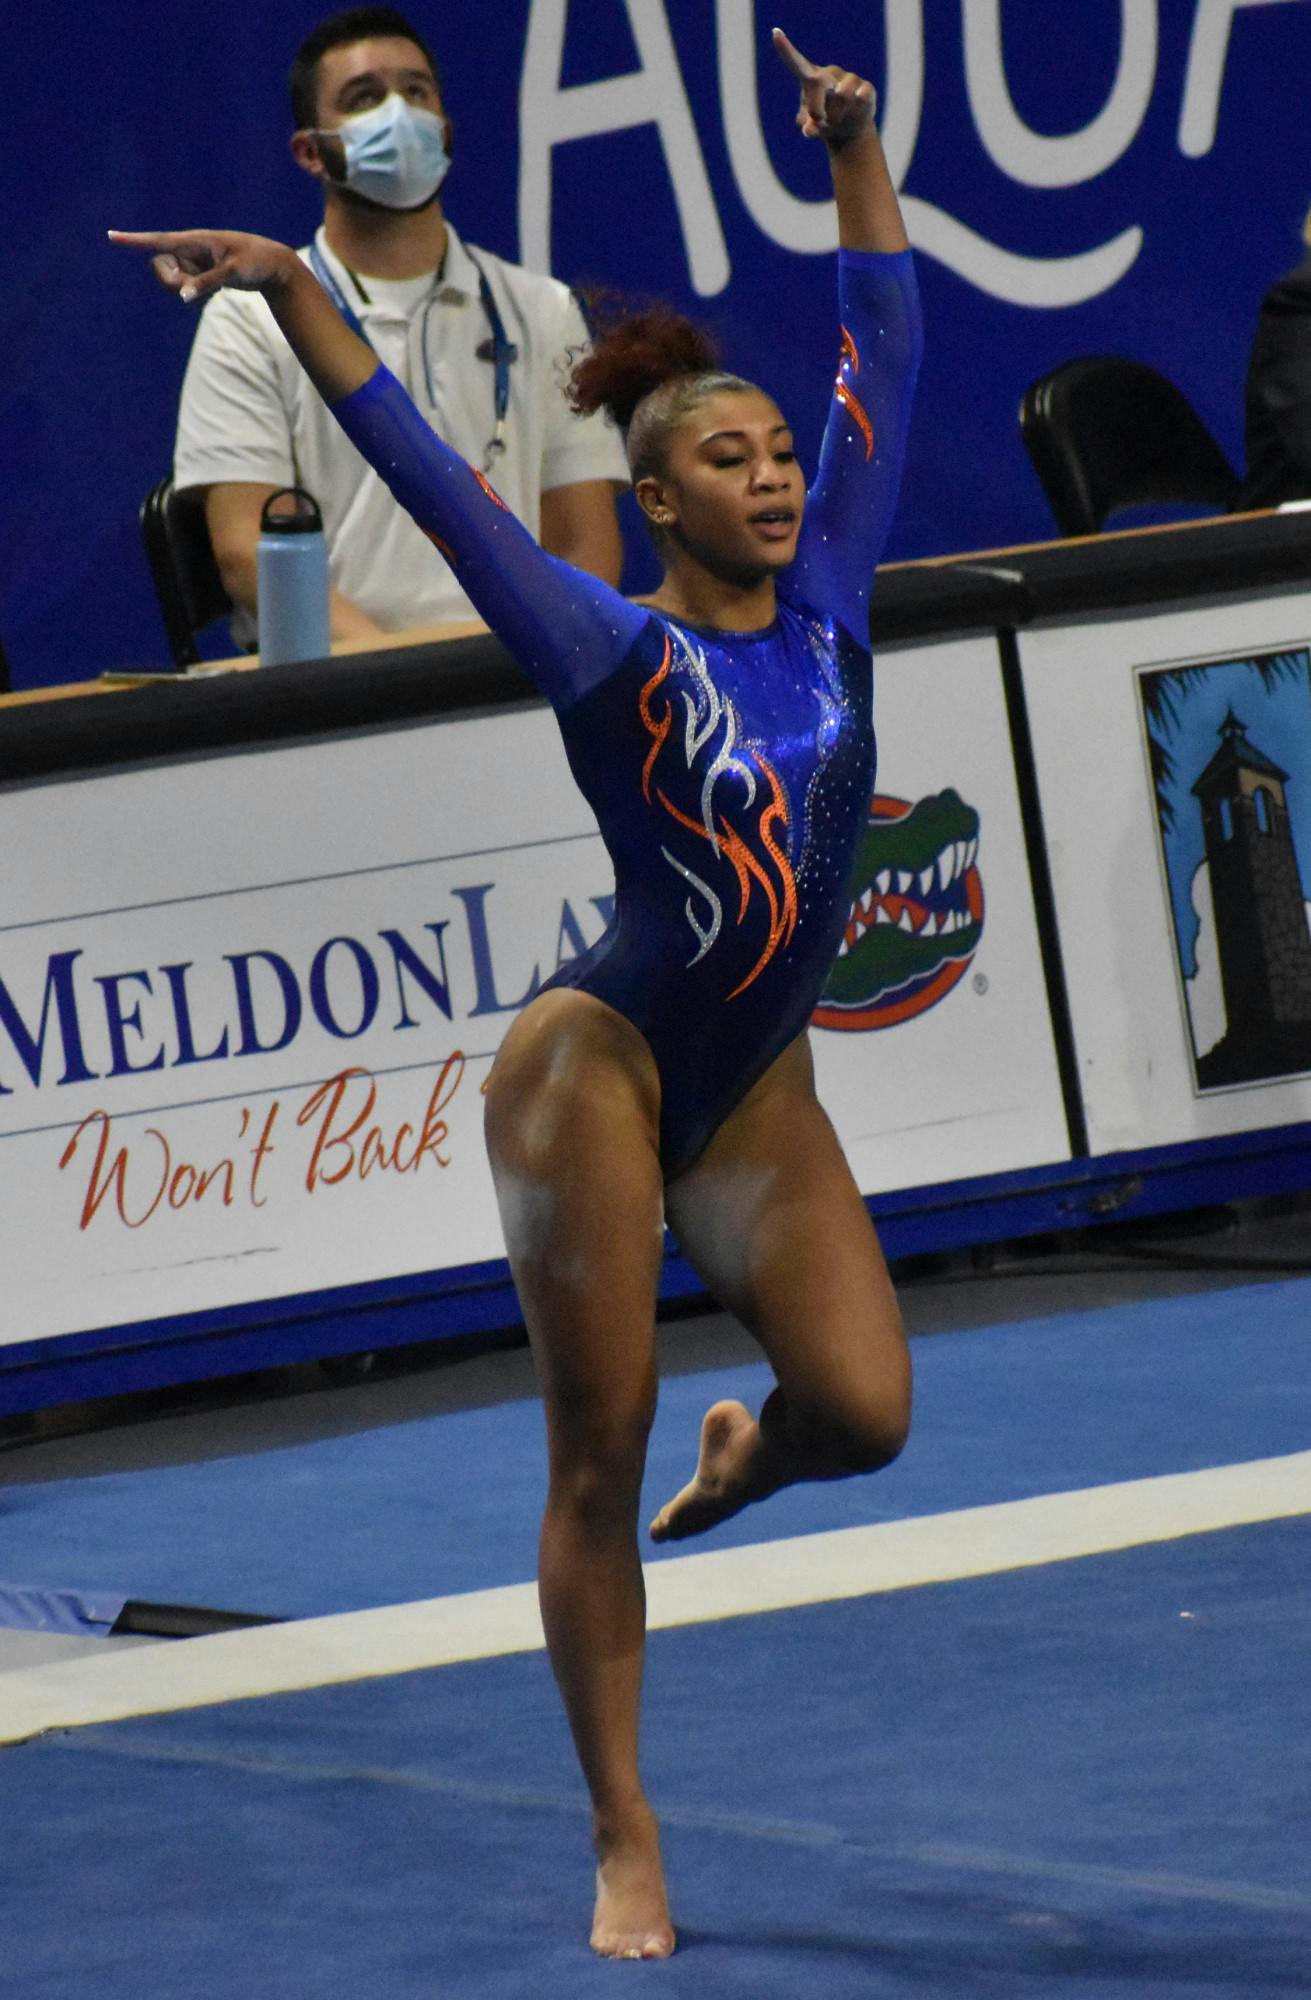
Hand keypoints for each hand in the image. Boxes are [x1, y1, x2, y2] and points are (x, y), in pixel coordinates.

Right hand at [107, 228, 296, 303]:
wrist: (273, 266)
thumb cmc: (255, 261)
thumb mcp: (233, 272)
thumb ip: (206, 284)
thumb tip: (182, 296)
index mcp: (193, 240)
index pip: (157, 240)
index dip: (133, 240)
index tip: (110, 236)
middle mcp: (188, 250)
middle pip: (160, 270)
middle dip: (173, 283)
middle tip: (198, 289)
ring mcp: (192, 263)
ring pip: (173, 282)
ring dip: (188, 289)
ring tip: (216, 284)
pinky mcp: (198, 275)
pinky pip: (185, 289)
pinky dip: (197, 294)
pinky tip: (217, 288)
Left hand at [772, 28, 875, 147]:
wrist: (849, 130)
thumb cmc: (825, 122)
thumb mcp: (813, 127)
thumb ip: (808, 126)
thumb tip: (809, 129)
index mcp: (811, 78)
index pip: (797, 63)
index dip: (786, 49)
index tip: (775, 33)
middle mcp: (829, 74)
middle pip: (818, 82)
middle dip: (816, 108)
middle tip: (819, 121)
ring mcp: (849, 79)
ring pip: (843, 95)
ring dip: (837, 116)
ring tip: (837, 121)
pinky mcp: (866, 88)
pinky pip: (863, 94)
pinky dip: (859, 103)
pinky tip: (859, 103)